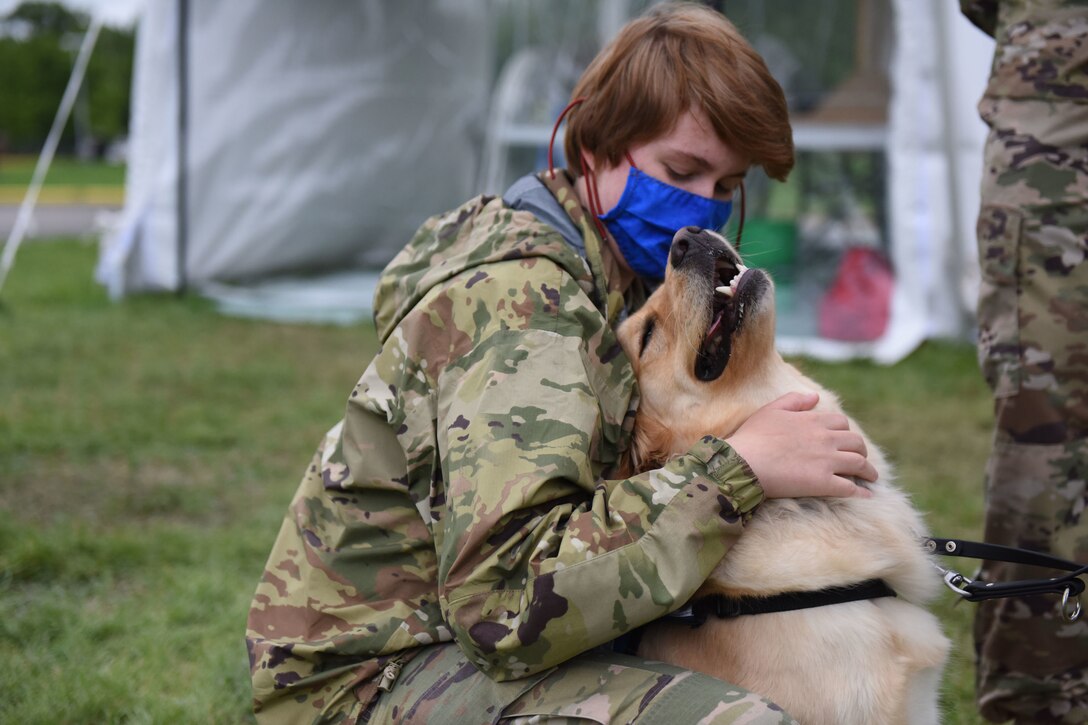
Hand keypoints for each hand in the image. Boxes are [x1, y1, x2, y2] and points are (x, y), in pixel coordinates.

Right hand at [725, 392, 875, 499]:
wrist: (743, 464)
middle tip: (861, 459)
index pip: (841, 423)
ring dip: (868, 471)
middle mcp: (825, 439)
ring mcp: (826, 462)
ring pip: (859, 464)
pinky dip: (861, 492)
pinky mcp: (823, 483)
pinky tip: (866, 495)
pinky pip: (850, 488)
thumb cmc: (753, 436)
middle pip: (856, 442)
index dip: (845, 432)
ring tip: (871, 478)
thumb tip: (815, 396)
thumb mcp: (771, 410)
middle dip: (861, 450)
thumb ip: (794, 400)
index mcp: (814, 420)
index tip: (843, 440)